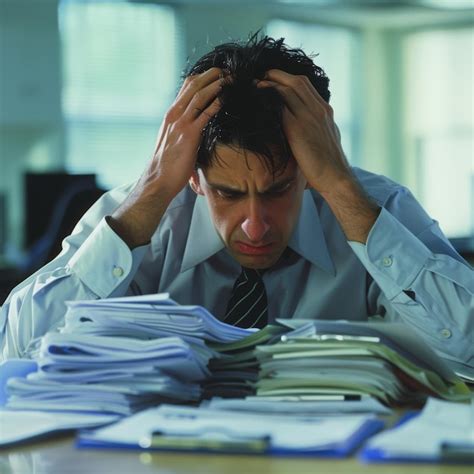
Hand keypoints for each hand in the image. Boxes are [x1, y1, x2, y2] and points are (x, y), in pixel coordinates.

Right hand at [110, 68, 222, 247]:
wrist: (158, 180)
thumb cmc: (167, 165)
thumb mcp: (174, 142)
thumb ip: (185, 131)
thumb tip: (198, 131)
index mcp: (170, 115)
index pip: (186, 88)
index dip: (202, 78)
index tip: (216, 74)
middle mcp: (174, 115)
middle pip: (193, 85)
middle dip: (211, 75)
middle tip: (226, 70)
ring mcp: (180, 123)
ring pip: (199, 95)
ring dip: (216, 84)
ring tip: (230, 78)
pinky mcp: (189, 134)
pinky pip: (205, 113)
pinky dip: (216, 103)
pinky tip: (226, 97)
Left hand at [256, 69, 350, 193]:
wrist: (335, 177)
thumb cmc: (329, 165)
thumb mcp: (326, 139)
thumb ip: (315, 128)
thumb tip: (303, 129)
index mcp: (325, 111)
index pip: (305, 85)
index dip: (287, 79)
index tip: (273, 80)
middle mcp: (319, 109)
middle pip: (296, 81)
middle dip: (276, 75)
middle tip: (260, 76)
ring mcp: (309, 117)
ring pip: (287, 89)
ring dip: (269, 84)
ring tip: (254, 85)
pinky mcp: (298, 128)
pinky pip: (280, 105)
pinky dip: (268, 99)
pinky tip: (257, 99)